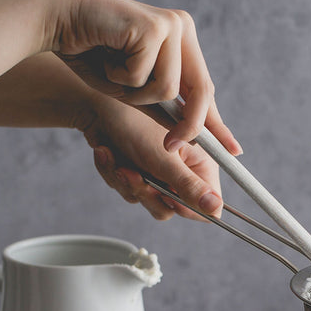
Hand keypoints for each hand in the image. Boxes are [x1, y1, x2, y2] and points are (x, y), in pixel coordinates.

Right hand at [47, 0, 240, 155]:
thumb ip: (167, 109)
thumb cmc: (93, 56)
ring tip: (115, 72)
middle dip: (186, 126)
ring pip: (168, 91)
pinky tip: (106, 58)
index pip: (205, 90)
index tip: (235, 151)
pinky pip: (144, 78)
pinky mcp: (153, 26)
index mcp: (184, 42)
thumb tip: (197, 136)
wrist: (55, 21)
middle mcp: (182, 29)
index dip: (218, 124)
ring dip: (136, 95)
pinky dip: (121, 78)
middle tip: (170, 146)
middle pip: (200, 93)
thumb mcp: (137, 92)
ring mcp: (170, 25)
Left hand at [83, 92, 222, 220]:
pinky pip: (128, 191)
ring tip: (112, 154)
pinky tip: (106, 151)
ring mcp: (159, 174)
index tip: (168, 198)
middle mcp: (183, 171)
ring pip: (147, 201)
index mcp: (200, 164)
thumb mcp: (163, 158)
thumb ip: (189, 186)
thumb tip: (215, 209)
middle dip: (147, 192)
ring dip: (125, 181)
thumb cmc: (133, 119)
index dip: (190, 207)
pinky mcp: (138, 173)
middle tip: (131, 172)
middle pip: (173, 207)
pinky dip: (113, 173)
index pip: (209, 204)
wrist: (96, 102)